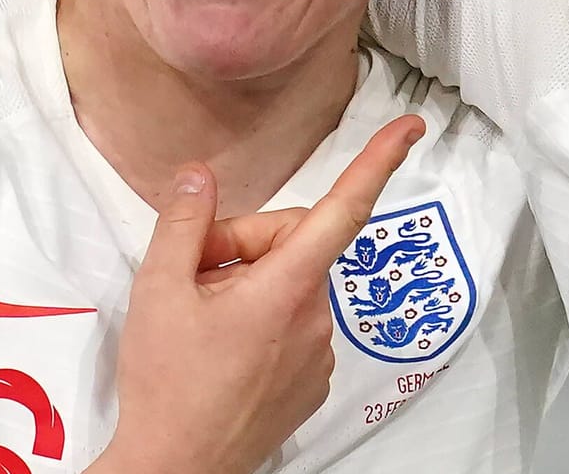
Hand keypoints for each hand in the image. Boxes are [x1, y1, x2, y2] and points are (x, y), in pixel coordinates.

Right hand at [100, 114, 425, 473]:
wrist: (177, 469)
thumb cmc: (166, 384)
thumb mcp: (158, 291)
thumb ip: (184, 222)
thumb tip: (199, 177)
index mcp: (287, 287)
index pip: (344, 209)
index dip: (378, 162)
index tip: (411, 128)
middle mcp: (316, 317)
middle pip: (294, 243)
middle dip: (246, 243)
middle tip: (193, 272)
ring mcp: (319, 354)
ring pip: (290, 284)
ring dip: (251, 284)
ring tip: (200, 317)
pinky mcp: (312, 381)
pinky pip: (294, 323)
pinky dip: (262, 319)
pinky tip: (221, 346)